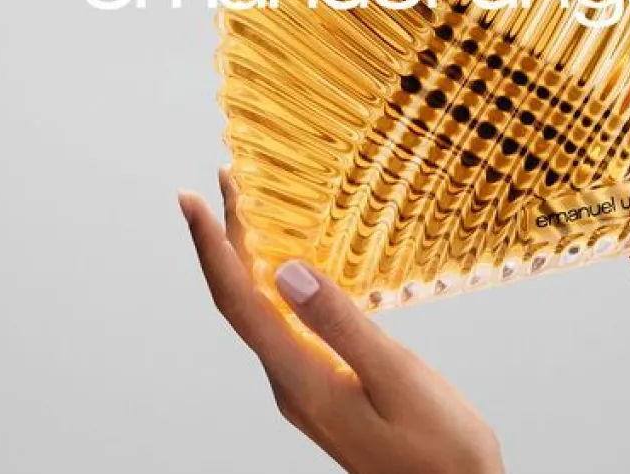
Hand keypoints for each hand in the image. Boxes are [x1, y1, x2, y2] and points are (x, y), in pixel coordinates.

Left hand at [178, 170, 504, 473]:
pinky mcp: (323, 385)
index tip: (193, 201)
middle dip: (225, 238)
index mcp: (301, 380)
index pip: (239, 302)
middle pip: (241, 300)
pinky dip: (274, 280)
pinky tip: (287, 263)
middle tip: (226, 182)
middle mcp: (291, 383)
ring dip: (248, 256)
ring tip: (247, 208)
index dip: (211, 248)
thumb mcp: (396, 377)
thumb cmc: (437, 446)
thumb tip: (289, 272)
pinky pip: (284, 323)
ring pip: (260, 309)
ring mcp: (305, 386)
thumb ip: (341, 324)